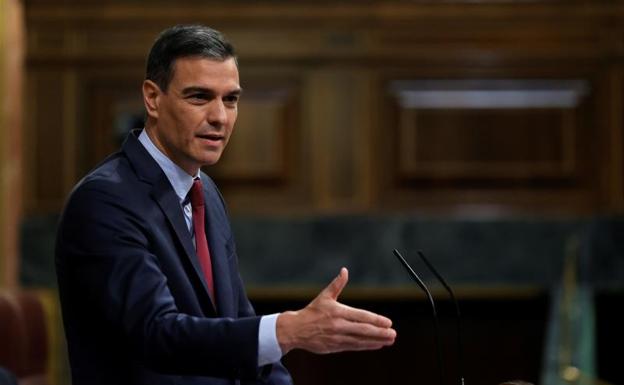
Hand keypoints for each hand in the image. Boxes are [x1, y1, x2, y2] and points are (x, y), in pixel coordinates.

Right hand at [276, 267, 395, 354]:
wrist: (295, 330)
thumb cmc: (311, 312)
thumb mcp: (324, 296)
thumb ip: (337, 284)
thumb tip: (344, 270)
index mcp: (338, 312)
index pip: (361, 316)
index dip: (376, 320)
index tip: (388, 322)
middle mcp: (339, 325)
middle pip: (363, 330)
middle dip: (380, 332)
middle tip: (393, 333)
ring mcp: (337, 338)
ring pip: (360, 340)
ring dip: (376, 341)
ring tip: (389, 340)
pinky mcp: (334, 347)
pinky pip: (354, 347)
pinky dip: (366, 346)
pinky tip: (376, 345)